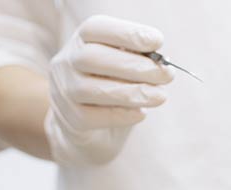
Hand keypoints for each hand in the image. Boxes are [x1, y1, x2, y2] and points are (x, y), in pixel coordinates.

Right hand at [45, 15, 172, 166]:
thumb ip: (139, 58)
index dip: (127, 33)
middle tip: (167, 75)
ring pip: (91, 89)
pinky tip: (141, 114)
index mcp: (82, 40)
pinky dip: (121, 115)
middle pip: (92, 57)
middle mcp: (66, 61)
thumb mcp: (125, 64)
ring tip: (160, 96)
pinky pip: (92, 116)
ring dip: (132, 92)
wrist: (93, 121)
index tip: (158, 41)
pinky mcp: (70, 117)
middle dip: (135, 66)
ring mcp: (64, 90)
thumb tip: (161, 61)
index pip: (95, 28)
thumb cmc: (115, 83)